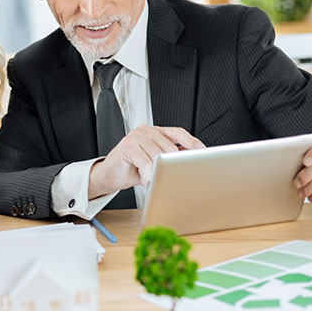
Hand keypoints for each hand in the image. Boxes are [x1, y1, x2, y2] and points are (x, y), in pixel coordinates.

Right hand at [88, 125, 204, 198]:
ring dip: (155, 172)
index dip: (191, 141)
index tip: (202, 150)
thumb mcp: (155, 162)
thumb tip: (191, 157)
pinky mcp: (127, 146)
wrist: (109, 176)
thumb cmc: (132, 169)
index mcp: (155, 132)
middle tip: (167, 177)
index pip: (177, 132)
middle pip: (169, 147)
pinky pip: (145, 162)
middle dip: (169, 165)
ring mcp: (135, 136)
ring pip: (157, 156)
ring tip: (150, 179)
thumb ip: (170, 156)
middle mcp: (145, 131)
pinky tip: (143, 178)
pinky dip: (146, 174)